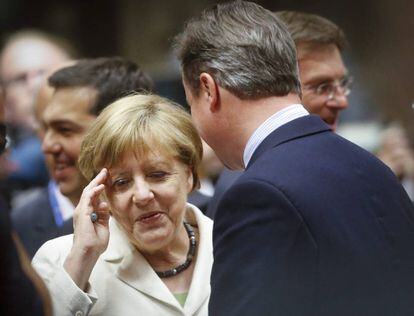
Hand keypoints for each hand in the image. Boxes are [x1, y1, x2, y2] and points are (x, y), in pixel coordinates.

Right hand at [64, 168, 109, 289]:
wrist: (88, 253)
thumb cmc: (95, 243)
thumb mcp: (103, 226)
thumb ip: (104, 215)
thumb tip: (105, 204)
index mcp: (88, 213)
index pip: (94, 196)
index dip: (100, 186)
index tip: (107, 178)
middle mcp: (83, 210)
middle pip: (90, 191)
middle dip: (97, 180)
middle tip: (105, 170)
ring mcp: (81, 211)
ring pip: (88, 192)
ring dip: (96, 182)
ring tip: (104, 173)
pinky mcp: (82, 213)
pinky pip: (88, 199)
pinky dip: (94, 191)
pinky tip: (101, 186)